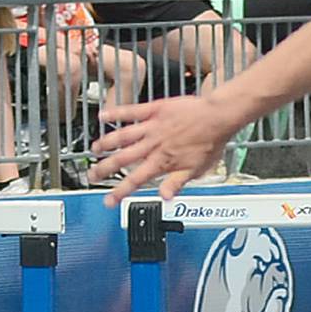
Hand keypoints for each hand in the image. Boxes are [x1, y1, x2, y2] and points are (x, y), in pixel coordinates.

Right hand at [90, 93, 235, 203]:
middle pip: (122, 159)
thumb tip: (164, 197)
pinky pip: (131, 111)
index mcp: (162, 162)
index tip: (108, 201)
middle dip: (104, 169)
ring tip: (94, 149)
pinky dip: (115, 113)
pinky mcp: (154, 110)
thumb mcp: (196, 170)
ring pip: (122, 136)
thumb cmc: (211, 142)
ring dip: (106, 144)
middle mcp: (153, 146)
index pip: (136, 181)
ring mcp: (151, 127)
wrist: (218, 117)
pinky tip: (103, 115)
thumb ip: (176, 183)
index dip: (120, 192)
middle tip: (92, 175)